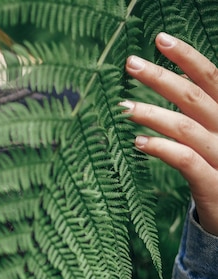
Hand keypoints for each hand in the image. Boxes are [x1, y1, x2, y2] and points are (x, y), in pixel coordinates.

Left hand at [123, 32, 217, 235]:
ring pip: (186, 127)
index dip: (187, 57)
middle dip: (160, 78)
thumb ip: (198, 111)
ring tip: (124, 107)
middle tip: (130, 64)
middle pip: (193, 97)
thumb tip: (173, 81)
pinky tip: (138, 142)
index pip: (211, 78)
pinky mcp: (213, 185)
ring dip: (151, 113)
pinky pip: (185, 161)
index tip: (160, 39)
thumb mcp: (213, 135)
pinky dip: (161, 148)